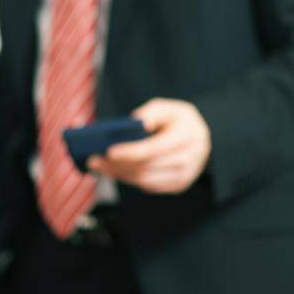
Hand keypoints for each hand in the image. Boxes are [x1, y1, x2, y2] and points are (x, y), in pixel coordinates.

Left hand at [88, 98, 211, 193]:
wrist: (200, 137)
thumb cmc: (177, 120)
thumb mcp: (166, 107)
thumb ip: (151, 112)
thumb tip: (136, 123)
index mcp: (187, 136)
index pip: (155, 148)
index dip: (130, 152)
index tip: (108, 151)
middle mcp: (190, 159)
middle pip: (146, 167)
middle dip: (116, 165)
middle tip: (93, 159)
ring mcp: (185, 175)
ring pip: (145, 180)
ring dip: (118, 174)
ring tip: (97, 166)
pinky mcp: (178, 185)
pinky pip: (148, 186)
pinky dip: (127, 179)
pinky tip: (112, 171)